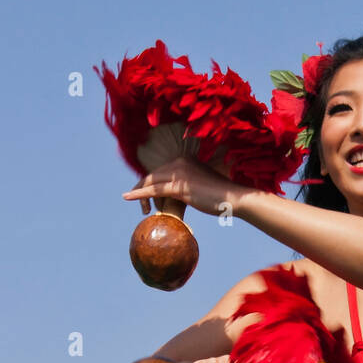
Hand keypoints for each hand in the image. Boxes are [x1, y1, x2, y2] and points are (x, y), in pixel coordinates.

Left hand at [122, 157, 243, 217]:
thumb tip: (183, 195)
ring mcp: (179, 174)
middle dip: (141, 187)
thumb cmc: (222, 197)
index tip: (147, 196)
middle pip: (152, 174)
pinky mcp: (179, 187)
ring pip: (151, 181)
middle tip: (137, 202)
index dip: (150, 182)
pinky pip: (153, 190)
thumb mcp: (202, 187)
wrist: (234, 198)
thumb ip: (189, 187)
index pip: (160, 170)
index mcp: (184, 160)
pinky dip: (139, 193)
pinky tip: (128, 197)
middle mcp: (179, 163)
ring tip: (131, 202)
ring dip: (138, 192)